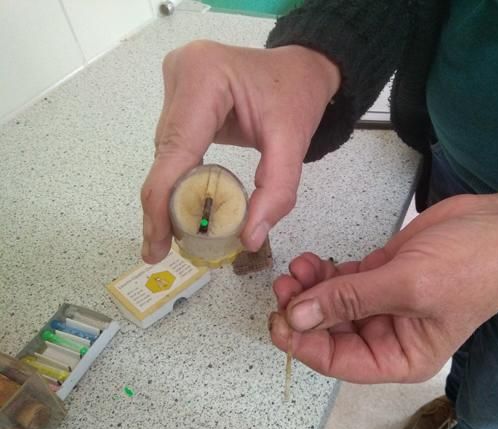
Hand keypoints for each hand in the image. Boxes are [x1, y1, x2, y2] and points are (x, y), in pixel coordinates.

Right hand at [140, 41, 339, 261]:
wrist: (301, 68)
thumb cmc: (298, 97)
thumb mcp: (293, 144)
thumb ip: (277, 192)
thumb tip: (248, 238)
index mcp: (204, 76)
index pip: (176, 150)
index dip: (162, 203)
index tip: (155, 246)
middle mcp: (180, 73)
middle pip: (165, 155)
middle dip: (166, 205)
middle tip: (162, 250)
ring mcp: (175, 81)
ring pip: (166, 153)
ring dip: (172, 193)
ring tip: (175, 233)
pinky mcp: (178, 94)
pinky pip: (173, 144)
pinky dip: (180, 177)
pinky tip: (184, 204)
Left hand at [270, 187, 497, 382]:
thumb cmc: (474, 263)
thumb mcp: (408, 285)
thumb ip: (350, 300)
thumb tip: (297, 317)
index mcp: (401, 356)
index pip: (340, 362)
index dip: (305, 344)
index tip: (278, 320)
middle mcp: (390, 336)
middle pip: (331, 333)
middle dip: (303, 311)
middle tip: (282, 287)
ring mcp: (385, 303)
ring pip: (333, 304)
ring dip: (310, 289)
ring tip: (296, 268)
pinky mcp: (383, 274)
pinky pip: (343, 280)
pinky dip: (324, 273)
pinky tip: (311, 261)